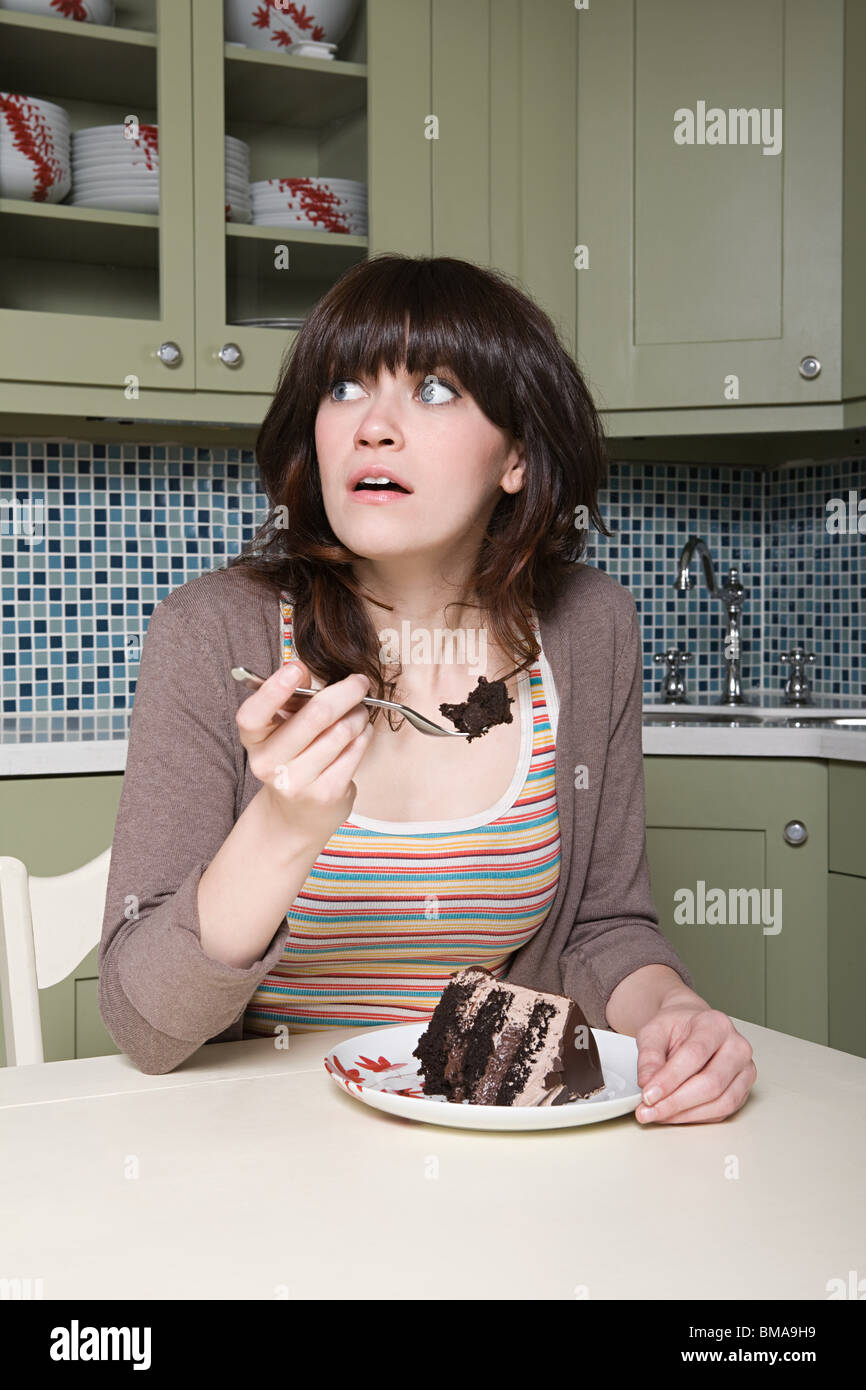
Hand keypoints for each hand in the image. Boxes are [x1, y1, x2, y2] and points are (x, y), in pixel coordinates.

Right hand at [235, 658, 373, 846]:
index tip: (296, 668)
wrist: (296, 815)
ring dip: (359, 715)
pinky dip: (364, 736)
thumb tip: (302, 669)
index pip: (253, 714)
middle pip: (316, 716)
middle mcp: (269, 763)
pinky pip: (355, 751)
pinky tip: (360, 734)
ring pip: (342, 731)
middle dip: (346, 692)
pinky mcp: (326, 794)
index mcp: (254, 740)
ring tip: (360, 712)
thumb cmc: (293, 757)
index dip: (273, 690)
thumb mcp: (282, 727)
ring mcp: (297, 782)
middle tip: (360, 682)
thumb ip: (291, 697)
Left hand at [633, 1001, 756, 1123]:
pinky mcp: (743, 1091)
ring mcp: (745, 1070)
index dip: (669, 1079)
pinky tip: (673, 1114)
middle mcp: (737, 1047)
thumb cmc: (676, 1028)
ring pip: (721, 1103)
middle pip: (711, 1083)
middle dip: (676, 1102)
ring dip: (685, 1114)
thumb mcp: (653, 1032)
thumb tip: (647, 1084)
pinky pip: (721, 1112)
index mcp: (716, 1024)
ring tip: (657, 1114)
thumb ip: (649, 1057)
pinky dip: (694, 1118)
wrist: (691, 1027)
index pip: (694, 1055)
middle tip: (648, 1110)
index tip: (648, 1095)